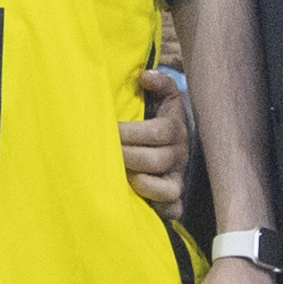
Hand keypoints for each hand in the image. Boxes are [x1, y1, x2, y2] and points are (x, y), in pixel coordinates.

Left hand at [119, 66, 193, 219]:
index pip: (157, 132)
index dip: (130, 133)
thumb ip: (160, 83)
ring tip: (119, 175)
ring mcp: (178, 178)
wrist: (176, 142)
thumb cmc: (160, 118)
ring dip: (139, 183)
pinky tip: (139, 201)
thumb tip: (143, 76)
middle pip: (156, 160)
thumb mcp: (165, 97)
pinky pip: (173, 208)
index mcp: (175, 129)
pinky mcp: (175, 197)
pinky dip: (159, 207)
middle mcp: (179, 155)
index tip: (108, 129)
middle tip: (103, 154)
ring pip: (166, 187)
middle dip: (126, 157)